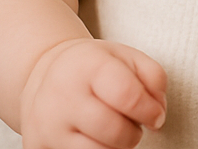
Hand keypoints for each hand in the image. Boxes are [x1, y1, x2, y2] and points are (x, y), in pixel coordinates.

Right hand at [20, 37, 167, 148]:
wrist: (43, 75)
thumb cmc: (92, 68)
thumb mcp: (126, 57)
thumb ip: (153, 77)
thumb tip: (158, 113)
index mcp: (88, 67)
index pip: (127, 96)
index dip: (150, 111)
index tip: (154, 115)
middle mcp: (63, 96)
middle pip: (115, 132)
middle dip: (132, 133)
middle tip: (129, 122)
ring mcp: (48, 125)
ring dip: (115, 147)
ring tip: (110, 129)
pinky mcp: (39, 146)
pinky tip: (92, 137)